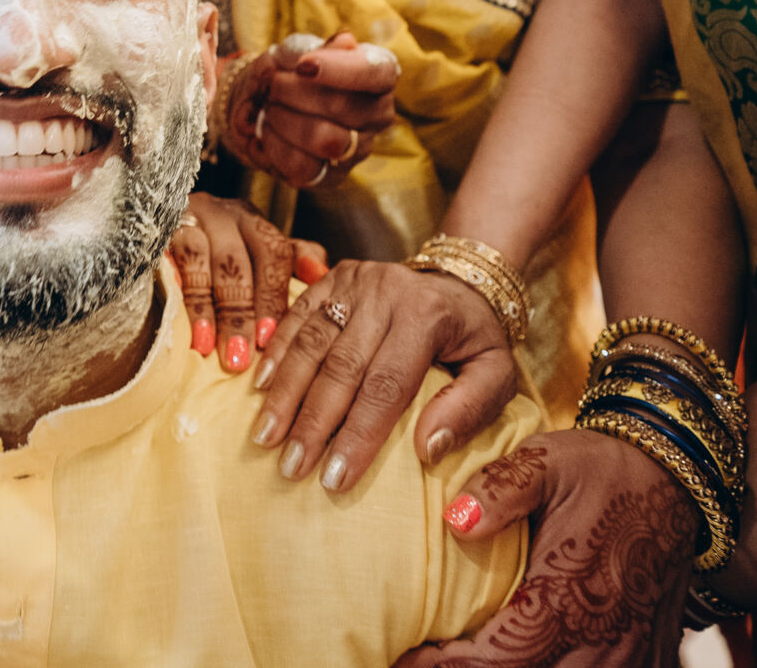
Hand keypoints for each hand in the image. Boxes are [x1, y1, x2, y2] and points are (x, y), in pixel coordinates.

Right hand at [167, 192, 326, 372]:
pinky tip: (179, 321)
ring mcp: (186, 218)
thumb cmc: (219, 255)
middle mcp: (221, 214)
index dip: (271, 298)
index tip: (271, 340)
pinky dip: (177, 294)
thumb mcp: (258, 254)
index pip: (272, 253)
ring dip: (206, 307)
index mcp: (252, 221)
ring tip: (208, 347)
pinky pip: (167, 259)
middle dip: (239, 312)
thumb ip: (292, 261)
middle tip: (240, 355)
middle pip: (236, 260)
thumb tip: (321, 273)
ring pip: (200, 258)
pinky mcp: (156, 230)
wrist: (158, 227)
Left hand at [221, 33, 397, 188]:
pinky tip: (267, 129)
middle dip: (294, 92)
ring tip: (269, 106)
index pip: (376, 73)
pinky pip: (303, 166)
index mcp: (380, 74)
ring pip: (325, 139)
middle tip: (272, 84)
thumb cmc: (292, 71)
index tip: (304, 65)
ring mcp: (360, 148)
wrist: (268, 101)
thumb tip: (341, 44)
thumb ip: (312, 47)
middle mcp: (379, 113)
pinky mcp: (334, 176)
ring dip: (285, 118)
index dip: (339, 70)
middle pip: (342, 106)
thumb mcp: (296, 50)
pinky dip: (276, 144)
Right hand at [250, 260, 516, 488]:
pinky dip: (276, 352)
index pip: (386, 385)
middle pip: (341, 366)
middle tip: (290, 466)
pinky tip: (259, 386)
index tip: (334, 479)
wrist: (461, 279)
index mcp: (427, 316)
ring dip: (285, 393)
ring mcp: (355, 280)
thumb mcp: (498, 374)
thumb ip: (469, 411)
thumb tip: (427, 450)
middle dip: (312, 422)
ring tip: (265, 437)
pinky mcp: (333, 276)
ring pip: (311, 342)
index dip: (358, 434)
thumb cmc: (475, 339)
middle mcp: (386, 292)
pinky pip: (296, 315)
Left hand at [393, 430, 692, 667]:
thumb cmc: (600, 470)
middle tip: (426, 663)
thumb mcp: (547, 460)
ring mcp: (630, 654)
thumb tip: (456, 520)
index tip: (409, 659)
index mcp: (570, 594)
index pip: (500, 658)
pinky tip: (524, 660)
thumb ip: (500, 486)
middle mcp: (603, 638)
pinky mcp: (648, 656)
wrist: (675, 478)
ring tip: (467, 661)